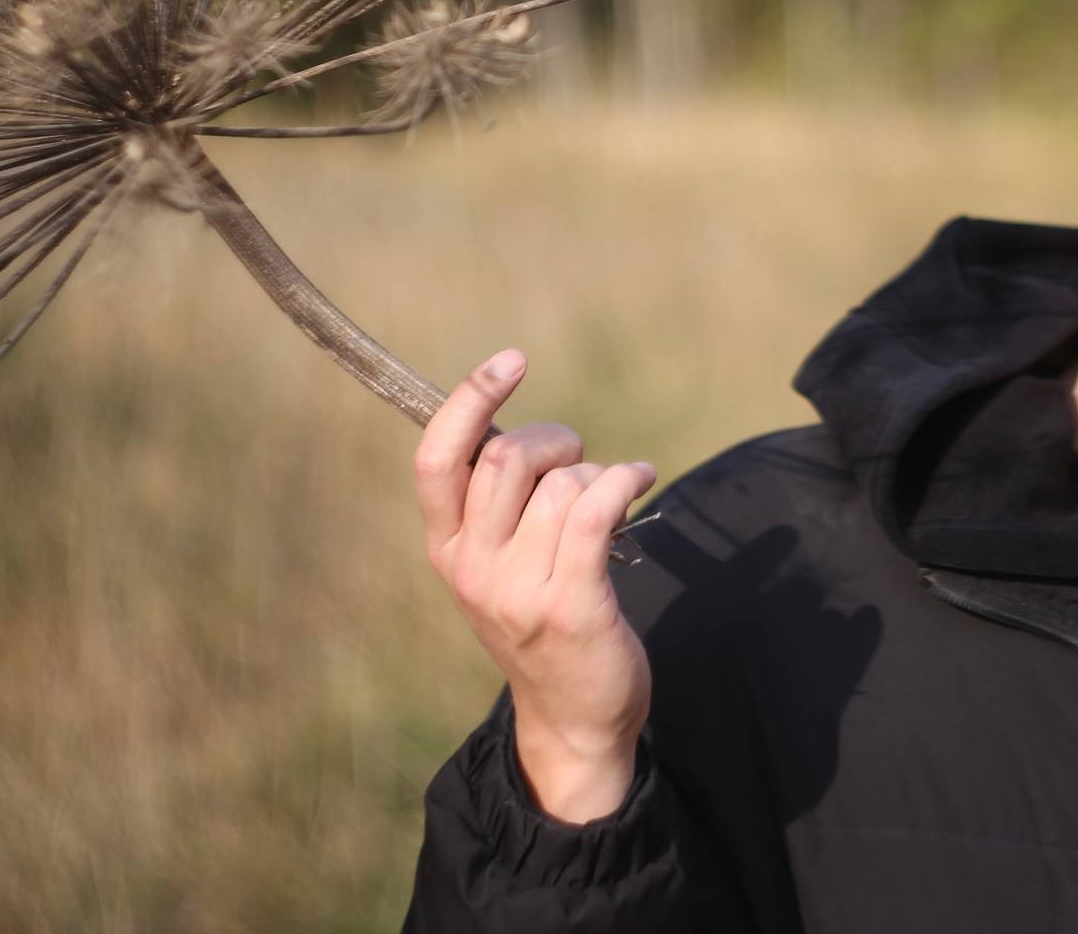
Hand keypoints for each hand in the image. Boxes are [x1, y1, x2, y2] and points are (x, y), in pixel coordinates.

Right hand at [415, 348, 658, 822]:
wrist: (573, 718)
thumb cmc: (542, 620)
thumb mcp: (498, 564)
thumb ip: (498, 502)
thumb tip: (521, 423)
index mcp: (446, 550)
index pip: (435, 458)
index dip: (468, 397)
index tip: (512, 359)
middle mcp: (472, 569)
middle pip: (505, 456)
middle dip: (554, 438)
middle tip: (579, 457)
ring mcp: (519, 591)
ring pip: (562, 483)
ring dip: (598, 473)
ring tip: (611, 498)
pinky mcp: (572, 606)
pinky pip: (596, 510)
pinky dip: (626, 479)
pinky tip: (642, 477)